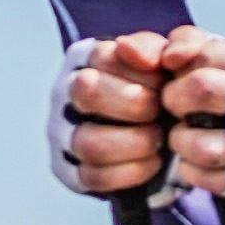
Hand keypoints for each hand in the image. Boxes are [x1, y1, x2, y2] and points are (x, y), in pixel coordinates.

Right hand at [45, 34, 171, 195]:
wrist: (160, 132)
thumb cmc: (157, 88)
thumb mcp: (162, 60)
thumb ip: (153, 47)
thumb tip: (135, 50)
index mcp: (82, 58)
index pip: (102, 56)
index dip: (141, 72)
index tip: (164, 83)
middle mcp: (63, 92)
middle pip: (86, 91)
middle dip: (134, 104)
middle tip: (158, 111)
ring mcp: (61, 133)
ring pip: (88, 141)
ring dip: (134, 143)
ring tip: (158, 140)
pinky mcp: (67, 170)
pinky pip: (92, 176)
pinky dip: (130, 173)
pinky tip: (152, 163)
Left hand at [155, 26, 224, 224]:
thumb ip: (191, 43)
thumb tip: (168, 56)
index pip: (211, 52)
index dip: (182, 65)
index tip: (177, 75)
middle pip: (206, 88)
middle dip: (175, 97)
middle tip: (172, 105)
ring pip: (209, 145)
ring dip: (181, 140)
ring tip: (181, 137)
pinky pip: (213, 180)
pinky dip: (192, 172)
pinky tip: (193, 163)